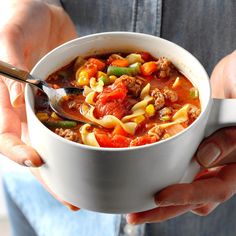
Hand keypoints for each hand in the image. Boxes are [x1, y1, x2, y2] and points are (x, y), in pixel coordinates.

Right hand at [0, 0, 78, 209]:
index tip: (35, 163)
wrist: (40, 10)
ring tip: (88, 185)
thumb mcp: (11, 38)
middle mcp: (27, 109)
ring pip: (57, 142)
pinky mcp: (64, 98)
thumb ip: (11, 70)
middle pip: (37, 149)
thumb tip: (18, 102)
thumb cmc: (19, 17)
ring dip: (71, 164)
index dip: (18, 151)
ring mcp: (47, 106)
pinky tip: (97, 151)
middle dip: (52, 174)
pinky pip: (73, 122)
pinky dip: (83, 138)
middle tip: (72, 198)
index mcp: (6, 99)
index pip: (7, 134)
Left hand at [126, 50, 235, 223]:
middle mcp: (216, 167)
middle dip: (163, 209)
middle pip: (190, 197)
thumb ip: (228, 142)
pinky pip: (175, 162)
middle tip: (135, 215)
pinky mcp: (189, 147)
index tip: (160, 197)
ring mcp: (202, 158)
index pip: (212, 189)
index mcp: (233, 167)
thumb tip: (202, 159)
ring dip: (159, 193)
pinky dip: (161, 168)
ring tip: (134, 200)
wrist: (234, 81)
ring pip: (181, 183)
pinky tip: (144, 171)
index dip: (186, 196)